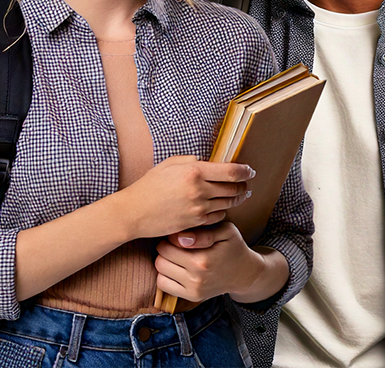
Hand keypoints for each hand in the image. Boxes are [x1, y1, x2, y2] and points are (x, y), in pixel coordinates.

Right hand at [118, 155, 253, 239]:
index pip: (231, 171)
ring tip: (240, 195)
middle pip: (233, 189)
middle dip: (244, 186)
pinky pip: (217, 218)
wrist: (134, 212)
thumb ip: (191, 160)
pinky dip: (223, 211)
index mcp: (194, 171)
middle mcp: (199, 190)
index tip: (250, 171)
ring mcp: (198, 209)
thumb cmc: (149, 185)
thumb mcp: (169, 164)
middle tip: (247, 184)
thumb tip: (208, 162)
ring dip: (237, 199)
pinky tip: (222, 207)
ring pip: (228, 204)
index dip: (245, 171)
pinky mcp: (195, 223)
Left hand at [154, 221, 266, 303]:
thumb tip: (179, 237)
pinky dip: (165, 275)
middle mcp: (196, 278)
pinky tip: (176, 267)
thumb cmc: (233, 246)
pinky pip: (164, 285)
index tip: (180, 234)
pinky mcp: (192, 297)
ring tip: (176, 255)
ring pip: (160, 273)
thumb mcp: (225, 231)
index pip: (167, 245)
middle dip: (165, 248)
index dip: (170, 236)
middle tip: (176, 244)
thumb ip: (202, 232)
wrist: (244, 273)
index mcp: (203, 259)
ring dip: (164, 262)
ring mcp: (193, 290)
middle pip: (160, 259)